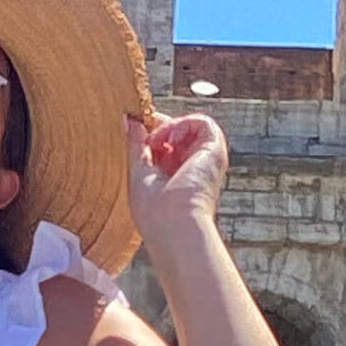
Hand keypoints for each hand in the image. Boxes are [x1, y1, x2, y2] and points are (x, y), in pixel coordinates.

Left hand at [125, 111, 228, 247]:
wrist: (173, 225)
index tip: (135, 127)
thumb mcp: (138, 173)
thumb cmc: (153, 213)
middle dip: (158, 128)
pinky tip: (169, 142)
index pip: (166, 146)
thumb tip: (130, 119)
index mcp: (176, 178)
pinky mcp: (215, 151)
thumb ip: (135, 145)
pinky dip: (181, 125)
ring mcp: (206, 161)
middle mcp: (193, 170)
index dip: (151, 134)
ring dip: (168, 128)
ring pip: (189, 127)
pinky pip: (201, 122)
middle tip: (144, 135)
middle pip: (177, 134)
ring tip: (155, 143)